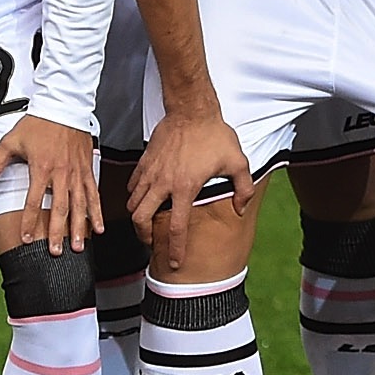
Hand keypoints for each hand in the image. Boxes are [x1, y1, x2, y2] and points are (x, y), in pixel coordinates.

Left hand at [0, 114, 104, 255]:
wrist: (63, 106)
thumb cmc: (37, 124)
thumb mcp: (10, 141)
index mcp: (41, 168)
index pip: (34, 201)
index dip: (30, 222)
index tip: (27, 239)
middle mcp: (62, 173)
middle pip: (61, 208)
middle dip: (58, 232)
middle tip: (57, 252)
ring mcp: (77, 172)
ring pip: (80, 205)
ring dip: (80, 227)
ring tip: (78, 247)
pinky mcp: (88, 169)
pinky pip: (94, 194)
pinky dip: (97, 211)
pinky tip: (98, 228)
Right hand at [127, 102, 253, 243]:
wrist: (192, 110)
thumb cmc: (215, 135)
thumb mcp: (238, 162)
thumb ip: (243, 189)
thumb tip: (240, 209)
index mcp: (185, 188)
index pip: (177, 228)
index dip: (175, 250)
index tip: (175, 263)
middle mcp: (163, 184)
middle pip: (140, 219)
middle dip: (144, 235)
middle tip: (152, 240)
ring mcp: (150, 172)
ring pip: (132, 203)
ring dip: (138, 215)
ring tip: (147, 220)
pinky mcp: (144, 161)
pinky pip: (131, 185)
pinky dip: (135, 195)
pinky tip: (145, 196)